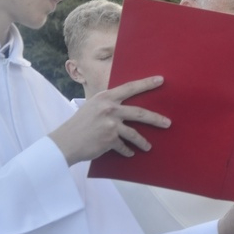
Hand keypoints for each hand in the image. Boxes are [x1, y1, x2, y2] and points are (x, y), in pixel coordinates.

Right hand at [49, 78, 169, 165]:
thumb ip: (108, 105)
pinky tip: (130, 153)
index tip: (161, 80)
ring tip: (148, 147)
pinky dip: (127, 151)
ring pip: (134, 133)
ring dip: (143, 142)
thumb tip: (125, 108)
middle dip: (156, 119)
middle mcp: (109, 108)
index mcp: (105, 97)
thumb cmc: (79, 124)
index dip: (146, 84)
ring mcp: (111, 124)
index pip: (130, 88)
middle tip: (168, 123)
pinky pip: (124, 146)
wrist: (66, 141)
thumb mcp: (92, 107)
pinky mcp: (110, 139)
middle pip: (139, 112)